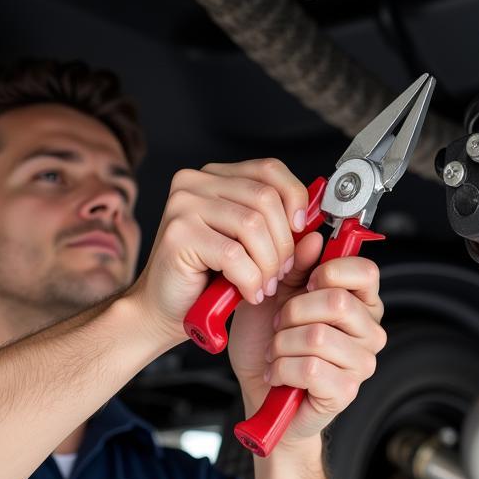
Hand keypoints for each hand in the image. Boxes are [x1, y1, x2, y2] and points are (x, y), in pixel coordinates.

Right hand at [123, 159, 309, 347]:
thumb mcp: (253, 248)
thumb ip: (283, 234)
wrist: (164, 309)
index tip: (301, 228)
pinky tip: (248, 292)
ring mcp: (183, 205)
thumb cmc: (209, 278)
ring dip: (268, 264)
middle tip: (281, 271)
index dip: (295, 197)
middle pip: (266, 198)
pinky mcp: (178, 234)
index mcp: (216, 176)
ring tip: (264, 284)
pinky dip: (250, 279)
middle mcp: (196, 182)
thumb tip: (314, 233)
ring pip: (253, 225)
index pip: (270, 169)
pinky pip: (234, 255)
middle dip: (283, 242)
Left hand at [229, 246, 386, 446]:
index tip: (306, 283)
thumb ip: (295, 266)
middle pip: (337, 302)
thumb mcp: (276, 295)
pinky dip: (282, 369)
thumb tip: (312, 238)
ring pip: (317, 336)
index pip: (366, 272)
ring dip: (282, 344)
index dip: (331, 271)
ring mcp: (362, 362)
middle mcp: (369, 330)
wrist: (258, 392)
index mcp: (360, 302)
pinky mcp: (347, 390)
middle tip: (281, 325)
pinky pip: (310, 368)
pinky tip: (279, 373)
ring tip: (277, 352)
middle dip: (294, 311)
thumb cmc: (269, 344)